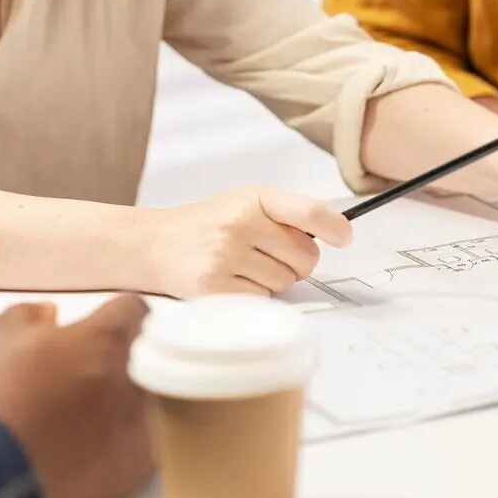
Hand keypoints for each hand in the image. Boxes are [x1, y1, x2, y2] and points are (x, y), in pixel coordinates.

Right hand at [0, 297, 152, 497]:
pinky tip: (96, 445)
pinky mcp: (137, 464)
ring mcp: (140, 424)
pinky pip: (143, 442)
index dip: (113, 315)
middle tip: (90, 370)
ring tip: (91, 411)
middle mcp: (134, 377)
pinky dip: (124, 440)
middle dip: (123, 357)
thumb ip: (27, 315)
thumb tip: (49, 312)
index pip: (133, 309)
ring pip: (148, 398)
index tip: (97, 327)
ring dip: (125, 398)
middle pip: (145, 354)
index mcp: (105, 338)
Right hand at [146, 187, 352, 296]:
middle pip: (306, 256)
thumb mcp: (246, 203)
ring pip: (286, 281)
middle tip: (272, 256)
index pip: (311, 211)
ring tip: (246, 266)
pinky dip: (255, 295)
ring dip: (274, 280)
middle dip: (297, 262)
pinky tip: (234, 280)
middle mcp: (242, 222)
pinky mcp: (216, 287)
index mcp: (255, 197)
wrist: (154, 244)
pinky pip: (263, 299)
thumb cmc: (209, 224)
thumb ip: (287, 213)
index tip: (343, 238)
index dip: (335, 228)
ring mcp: (228, 255)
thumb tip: (337, 231)